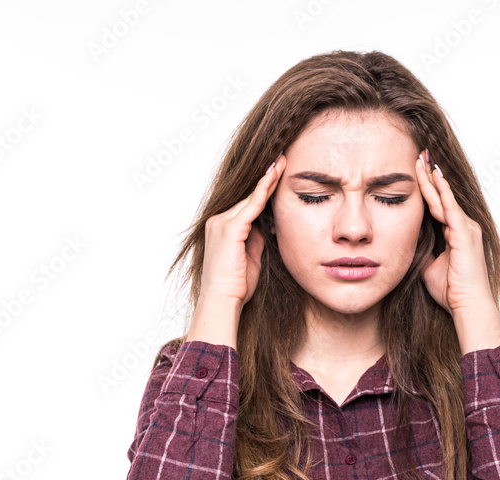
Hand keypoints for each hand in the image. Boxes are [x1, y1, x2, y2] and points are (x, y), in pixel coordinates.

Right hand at [199, 153, 284, 306]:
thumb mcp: (251, 258)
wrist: (223, 301)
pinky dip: (264, 190)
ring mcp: (221, 223)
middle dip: (266, 178)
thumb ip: (257, 239)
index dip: (263, 189)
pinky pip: (251, 206)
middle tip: (281, 158)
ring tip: (281, 160)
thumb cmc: (236, 287)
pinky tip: (275, 176)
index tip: (276, 173)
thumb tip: (267, 226)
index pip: (247, 204)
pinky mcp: (230, 229)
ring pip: (250, 197)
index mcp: (222, 228)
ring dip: (267, 178)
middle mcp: (218, 221)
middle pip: (248, 196)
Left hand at [415, 148, 495, 315]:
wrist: (467, 306)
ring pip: (444, 198)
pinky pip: (451, 208)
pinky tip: (435, 176)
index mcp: (455, 233)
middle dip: (428, 175)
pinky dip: (443, 192)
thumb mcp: (427, 265)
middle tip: (418, 153)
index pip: (437, 204)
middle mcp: (463, 226)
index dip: (426, 188)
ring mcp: (466, 228)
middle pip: (441, 195)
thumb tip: (403, 241)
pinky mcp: (465, 234)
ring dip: (432, 178)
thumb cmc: (450, 290)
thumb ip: (420, 250)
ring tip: (422, 158)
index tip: (415, 170)